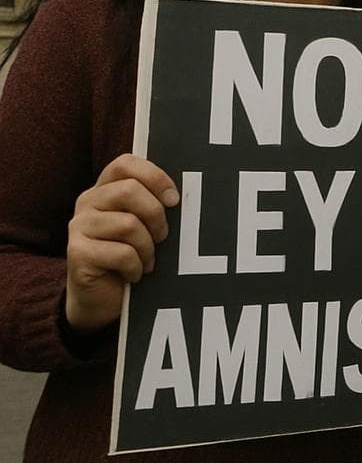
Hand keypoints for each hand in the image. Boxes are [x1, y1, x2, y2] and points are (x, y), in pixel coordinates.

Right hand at [65, 154, 178, 332]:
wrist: (101, 299)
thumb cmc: (130, 255)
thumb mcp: (145, 225)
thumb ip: (155, 204)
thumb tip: (183, 196)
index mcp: (105, 188)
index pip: (125, 163)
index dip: (154, 176)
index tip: (174, 200)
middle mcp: (87, 202)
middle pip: (129, 191)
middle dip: (156, 216)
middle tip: (162, 237)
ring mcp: (78, 227)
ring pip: (128, 224)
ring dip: (148, 247)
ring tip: (148, 260)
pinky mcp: (77, 254)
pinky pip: (121, 253)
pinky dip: (136, 266)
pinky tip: (135, 274)